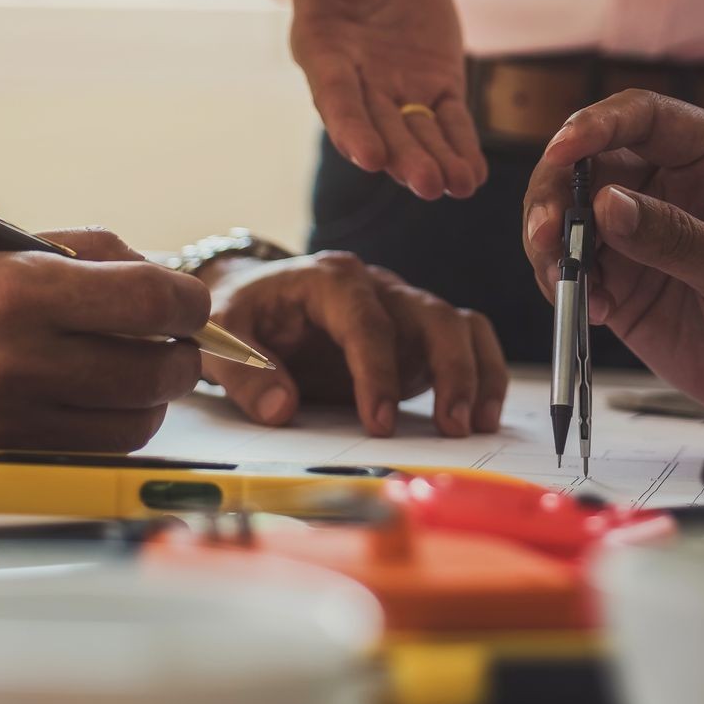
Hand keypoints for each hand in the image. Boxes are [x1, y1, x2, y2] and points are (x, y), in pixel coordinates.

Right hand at [0, 229, 208, 472]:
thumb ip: (89, 255)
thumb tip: (167, 278)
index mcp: (19, 290)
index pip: (151, 301)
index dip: (189, 303)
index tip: (188, 302)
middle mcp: (19, 357)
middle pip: (156, 368)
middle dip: (182, 353)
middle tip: (171, 340)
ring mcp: (14, 417)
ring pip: (139, 419)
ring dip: (155, 396)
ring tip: (135, 370)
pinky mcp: (10, 460)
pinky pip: (101, 450)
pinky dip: (118, 427)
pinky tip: (99, 402)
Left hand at [197, 252, 506, 437]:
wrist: (253, 300)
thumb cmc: (241, 314)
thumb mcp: (222, 335)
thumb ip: (244, 372)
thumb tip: (280, 409)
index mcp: (330, 279)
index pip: (367, 321)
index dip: (377, 372)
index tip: (378, 423)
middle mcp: (377, 287)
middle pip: (431, 314)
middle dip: (449, 369)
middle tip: (451, 424)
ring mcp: (401, 310)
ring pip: (457, 325)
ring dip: (474, 372)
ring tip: (474, 423)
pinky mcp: (416, 337)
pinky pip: (464, 343)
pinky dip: (480, 373)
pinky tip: (481, 413)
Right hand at [275, 0, 484, 199]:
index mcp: (322, 47)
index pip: (335, 93)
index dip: (350, 125)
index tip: (367, 156)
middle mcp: (357, 77)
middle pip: (379, 124)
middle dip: (401, 156)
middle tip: (427, 185)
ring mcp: (396, 84)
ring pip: (415, 130)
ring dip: (434, 160)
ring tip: (457, 187)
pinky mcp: (434, 81)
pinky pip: (449, 119)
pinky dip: (461, 146)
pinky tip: (474, 176)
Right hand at [522, 91, 703, 430]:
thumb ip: (675, 238)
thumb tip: (605, 204)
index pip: (641, 117)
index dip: (595, 125)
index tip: (563, 152)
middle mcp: (669, 185)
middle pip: (588, 162)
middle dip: (555, 191)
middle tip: (545, 233)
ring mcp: (642, 235)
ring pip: (569, 216)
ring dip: (549, 242)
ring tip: (560, 279)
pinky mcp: (625, 283)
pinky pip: (573, 270)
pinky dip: (564, 285)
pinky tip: (592, 311)